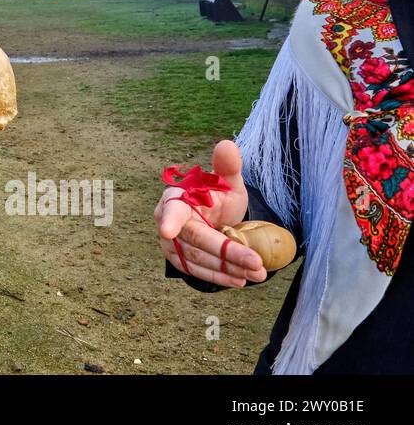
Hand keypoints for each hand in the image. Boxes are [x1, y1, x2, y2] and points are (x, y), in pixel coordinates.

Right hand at [155, 140, 266, 286]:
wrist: (212, 217)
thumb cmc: (216, 196)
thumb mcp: (227, 182)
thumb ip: (227, 167)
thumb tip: (227, 145)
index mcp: (175, 198)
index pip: (171, 210)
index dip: (169, 220)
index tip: (168, 230)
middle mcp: (166, 222)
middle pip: (195, 239)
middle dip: (226, 252)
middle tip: (255, 261)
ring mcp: (170, 244)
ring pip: (199, 259)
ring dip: (228, 268)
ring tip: (257, 273)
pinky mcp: (179, 261)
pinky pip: (198, 271)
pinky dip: (220, 277)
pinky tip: (240, 279)